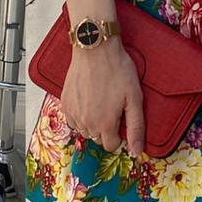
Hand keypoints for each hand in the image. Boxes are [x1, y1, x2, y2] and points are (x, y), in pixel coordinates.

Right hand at [60, 37, 144, 155]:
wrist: (95, 48)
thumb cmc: (116, 70)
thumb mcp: (134, 98)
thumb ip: (136, 128)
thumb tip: (137, 152)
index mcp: (104, 124)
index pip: (111, 146)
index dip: (118, 136)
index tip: (120, 120)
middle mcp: (86, 122)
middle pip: (97, 138)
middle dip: (105, 128)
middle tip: (112, 107)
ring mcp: (73, 112)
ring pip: (84, 130)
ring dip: (92, 122)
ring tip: (100, 101)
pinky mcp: (64, 102)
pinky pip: (72, 118)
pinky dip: (80, 114)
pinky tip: (88, 99)